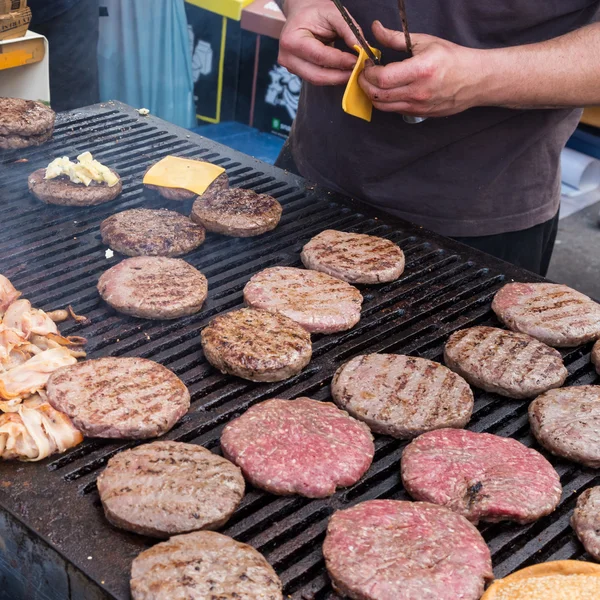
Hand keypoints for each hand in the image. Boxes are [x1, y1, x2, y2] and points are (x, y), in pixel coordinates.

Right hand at [278, 0, 359, 85]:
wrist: (300, 13)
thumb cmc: (315, 11)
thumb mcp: (334, 13)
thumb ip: (348, 30)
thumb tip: (362, 48)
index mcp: (292, 40)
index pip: (319, 56)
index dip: (340, 61)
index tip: (357, 61)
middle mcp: (287, 57)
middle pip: (317, 75)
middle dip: (339, 76)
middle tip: (357, 72)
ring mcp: (291, 67)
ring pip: (317, 80)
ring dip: (337, 78)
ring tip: (352, 72)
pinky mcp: (297, 72)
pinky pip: (316, 78)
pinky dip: (331, 76)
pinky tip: (343, 72)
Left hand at [359, 21, 484, 116]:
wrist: (475, 80)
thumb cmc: (452, 59)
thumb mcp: (424, 42)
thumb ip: (396, 38)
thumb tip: (376, 29)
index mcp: (420, 70)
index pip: (382, 78)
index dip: (368, 73)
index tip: (368, 65)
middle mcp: (418, 92)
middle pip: (378, 95)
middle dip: (365, 85)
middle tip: (365, 74)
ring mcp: (418, 106)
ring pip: (383, 107)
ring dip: (373, 95)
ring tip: (374, 83)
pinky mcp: (420, 114)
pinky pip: (395, 110)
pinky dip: (386, 102)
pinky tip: (388, 90)